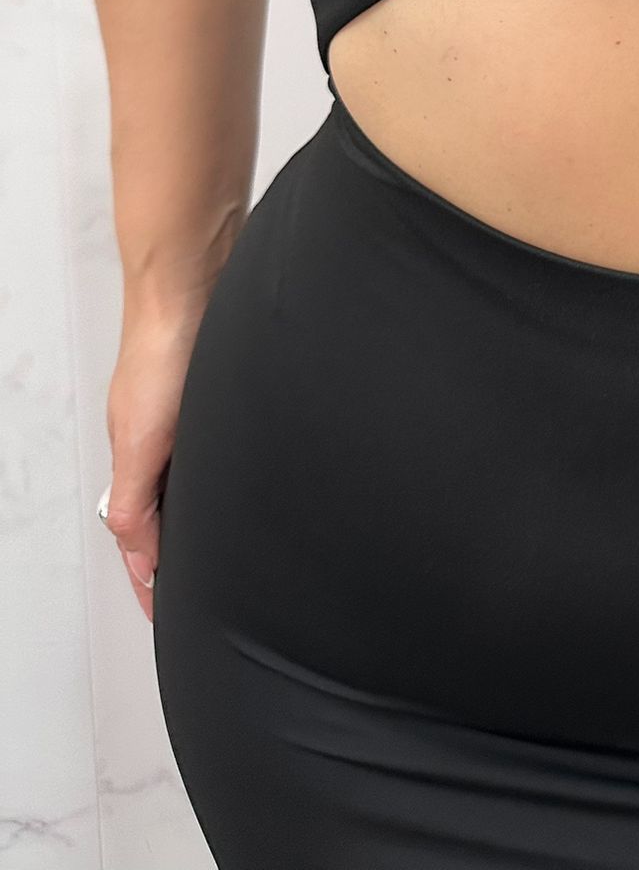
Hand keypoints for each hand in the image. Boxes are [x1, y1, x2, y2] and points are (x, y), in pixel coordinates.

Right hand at [101, 307, 200, 621]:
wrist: (195, 277)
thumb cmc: (164, 341)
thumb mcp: (141, 437)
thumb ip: (135, 498)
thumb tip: (139, 555)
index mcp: (136, 455)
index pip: (140, 532)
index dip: (152, 574)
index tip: (165, 613)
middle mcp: (163, 437)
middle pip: (167, 508)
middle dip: (179, 550)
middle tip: (198, 590)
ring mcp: (193, 414)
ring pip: (198, 478)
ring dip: (209, 511)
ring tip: (228, 547)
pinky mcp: (223, 389)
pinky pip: (225, 447)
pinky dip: (230, 473)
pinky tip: (250, 476)